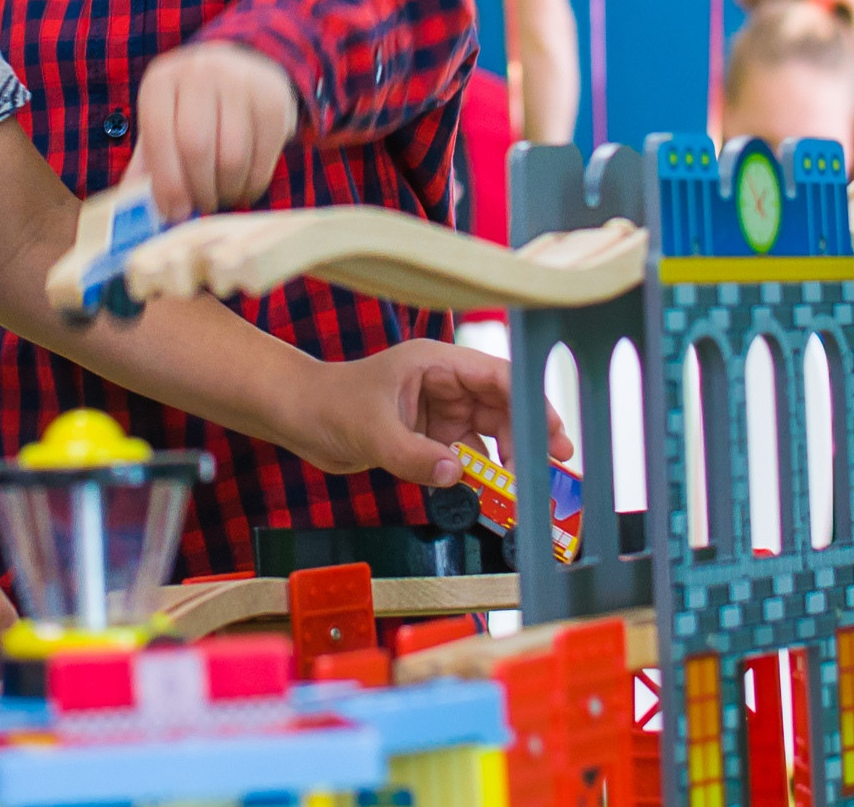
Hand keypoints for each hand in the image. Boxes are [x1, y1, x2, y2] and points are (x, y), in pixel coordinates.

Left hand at [125, 42, 298, 221]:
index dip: (165, 182)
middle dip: (198, 190)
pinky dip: (253, 184)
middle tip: (201, 207)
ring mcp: (240, 81)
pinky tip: (244, 185)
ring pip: (233, 157)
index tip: (173, 214)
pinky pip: (263, 158)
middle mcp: (199, 73)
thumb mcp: (163, 125)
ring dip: (226, 191)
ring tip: (221, 195)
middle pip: (196, 147)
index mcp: (161, 81)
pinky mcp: (274, 98)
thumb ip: (147, 166)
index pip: (158, 136)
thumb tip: (135, 210)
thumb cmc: (192, 109)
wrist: (240, 70)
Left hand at [285, 340, 572, 486]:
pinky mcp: (426, 435)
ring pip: (487, 431)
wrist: (298, 418)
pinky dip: (479, 472)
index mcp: (436, 362)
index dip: (530, 402)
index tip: (553, 432)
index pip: (496, 376)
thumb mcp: (373, 431)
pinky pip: (464, 453)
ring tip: (526, 484)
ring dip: (507, 456)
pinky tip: (490, 491)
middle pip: (501, 404)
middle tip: (555, 464)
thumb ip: (415, 456)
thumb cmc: (329, 405)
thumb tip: (458, 475)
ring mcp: (436, 410)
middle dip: (530, 433)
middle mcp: (443, 383)